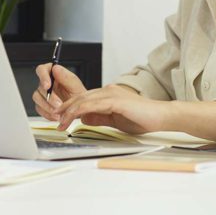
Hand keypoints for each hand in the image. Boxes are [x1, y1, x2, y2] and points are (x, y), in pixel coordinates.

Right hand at [33, 63, 85, 120]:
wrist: (79, 109)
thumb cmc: (77, 94)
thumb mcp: (75, 85)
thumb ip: (66, 77)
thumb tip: (56, 68)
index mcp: (53, 74)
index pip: (42, 70)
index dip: (43, 77)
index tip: (47, 86)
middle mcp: (46, 83)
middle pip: (40, 87)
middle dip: (49, 97)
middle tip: (59, 104)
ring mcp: (42, 94)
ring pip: (37, 98)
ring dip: (47, 106)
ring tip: (59, 112)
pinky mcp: (41, 105)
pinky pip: (39, 109)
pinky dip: (47, 114)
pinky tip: (56, 116)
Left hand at [53, 85, 171, 135]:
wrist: (161, 117)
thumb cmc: (143, 119)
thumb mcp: (115, 120)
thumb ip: (100, 117)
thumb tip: (84, 119)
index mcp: (108, 94)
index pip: (84, 99)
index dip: (70, 107)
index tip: (60, 118)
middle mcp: (108, 91)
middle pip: (80, 97)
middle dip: (64, 109)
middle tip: (54, 121)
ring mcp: (112, 94)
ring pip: (84, 100)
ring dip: (69, 112)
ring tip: (60, 123)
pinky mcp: (116, 100)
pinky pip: (93, 104)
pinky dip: (79, 111)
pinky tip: (72, 118)